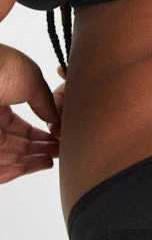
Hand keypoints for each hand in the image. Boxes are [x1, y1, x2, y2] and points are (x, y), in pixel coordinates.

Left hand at [0, 46, 61, 184]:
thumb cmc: (3, 67)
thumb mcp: (33, 80)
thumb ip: (46, 102)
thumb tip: (56, 118)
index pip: (20, 129)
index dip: (40, 136)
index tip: (57, 140)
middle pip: (15, 146)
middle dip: (38, 151)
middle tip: (58, 153)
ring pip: (5, 160)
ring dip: (28, 164)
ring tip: (48, 162)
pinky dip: (9, 172)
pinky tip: (26, 167)